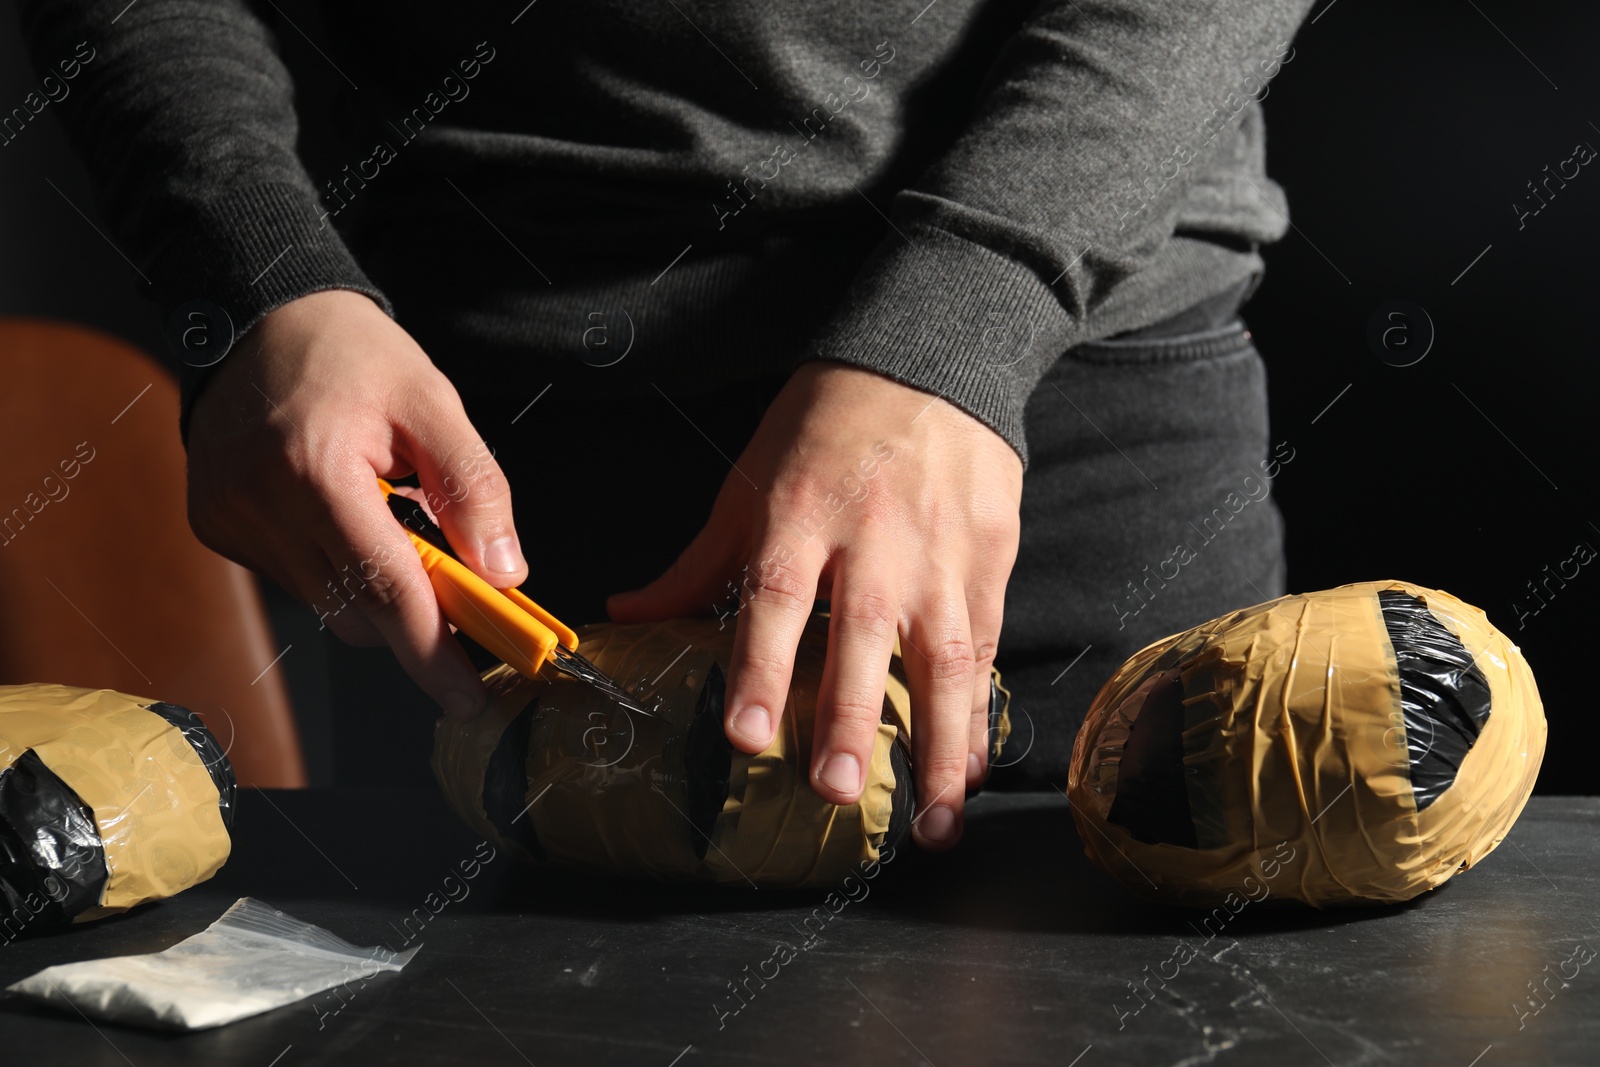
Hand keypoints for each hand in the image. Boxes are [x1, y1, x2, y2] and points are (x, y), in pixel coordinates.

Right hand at [185, 289, 526, 718]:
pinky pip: (292, 578)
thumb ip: (473, 488)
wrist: (258, 315)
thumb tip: (503, 572)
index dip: (435, 653)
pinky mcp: (215, 526)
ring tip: (386, 514)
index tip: (470, 697)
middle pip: (357, 609)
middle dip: (415, 614)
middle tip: (458, 584)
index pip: (388, 590)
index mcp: (316, 470)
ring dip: (370, 584)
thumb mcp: (432, 402)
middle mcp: (260, 503)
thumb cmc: (347, 352)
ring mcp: (229, 520)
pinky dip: (329, 564)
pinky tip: (338, 510)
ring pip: (325, 602)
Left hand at [607, 362, 1022, 849]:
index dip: (759, 668)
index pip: (775, 597)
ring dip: (939, 745)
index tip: (744, 736)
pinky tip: (969, 770)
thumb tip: (625, 616)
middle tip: (833, 790)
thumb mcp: (752, 479)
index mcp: (800, 513)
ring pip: (942, 658)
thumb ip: (700, 562)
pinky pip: (985, 648)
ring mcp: (940, 553)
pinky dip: (979, 712)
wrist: (931, 359)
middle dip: (848, 717)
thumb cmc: (828, 424)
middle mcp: (873, 540)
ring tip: (934, 823)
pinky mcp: (990, 560)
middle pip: (860, 636)